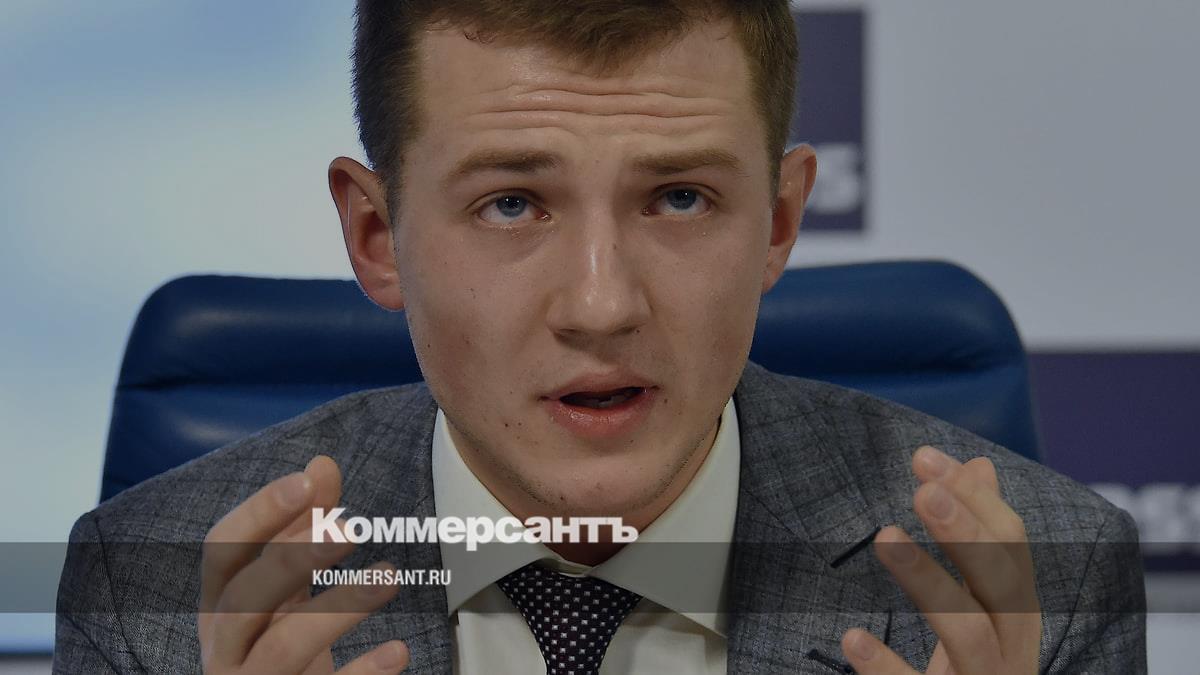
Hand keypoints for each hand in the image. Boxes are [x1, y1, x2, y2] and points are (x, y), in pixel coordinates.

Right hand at [199, 455, 409, 673]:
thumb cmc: (270, 646)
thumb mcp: (281, 589)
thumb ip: (301, 528)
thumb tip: (322, 465)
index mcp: (218, 606)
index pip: (222, 551)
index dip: (260, 514)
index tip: (306, 481)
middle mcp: (224, 646)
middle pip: (244, 599)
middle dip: (293, 559)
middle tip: (349, 529)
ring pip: (282, 650)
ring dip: (337, 609)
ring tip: (388, 577)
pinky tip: (398, 650)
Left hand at [841, 446, 1040, 673]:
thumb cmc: (978, 671)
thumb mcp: (983, 606)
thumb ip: (978, 540)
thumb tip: (979, 462)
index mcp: (1017, 616)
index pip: (1011, 547)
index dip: (974, 499)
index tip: (924, 457)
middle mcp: (1012, 652)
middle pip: (1004, 586)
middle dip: (968, 534)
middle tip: (922, 491)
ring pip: (970, 637)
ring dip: (930, 584)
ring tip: (884, 538)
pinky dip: (888, 671)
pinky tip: (852, 640)